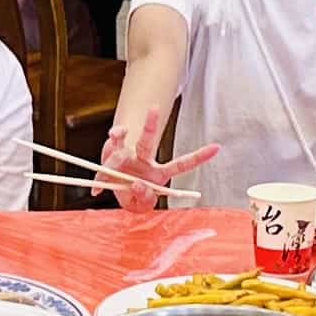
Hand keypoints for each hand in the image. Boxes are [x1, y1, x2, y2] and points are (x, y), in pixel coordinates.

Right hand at [97, 118, 219, 209]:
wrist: (113, 190)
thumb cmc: (131, 196)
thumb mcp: (140, 207)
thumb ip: (144, 200)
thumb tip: (139, 185)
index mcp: (158, 174)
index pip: (181, 165)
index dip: (199, 157)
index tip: (217, 148)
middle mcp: (144, 159)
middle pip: (147, 142)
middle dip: (150, 125)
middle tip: (154, 108)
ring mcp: (126, 154)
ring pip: (122, 143)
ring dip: (118, 135)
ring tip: (116, 135)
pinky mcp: (111, 152)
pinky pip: (107, 148)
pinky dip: (103, 156)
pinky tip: (97, 182)